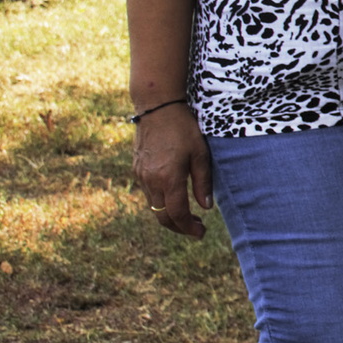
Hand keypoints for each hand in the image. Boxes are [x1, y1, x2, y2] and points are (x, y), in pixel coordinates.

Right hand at [131, 105, 210, 238]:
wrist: (156, 108)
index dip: (189, 228)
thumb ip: (203, 182)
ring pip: (153, 206)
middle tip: (196, 229)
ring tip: (189, 215)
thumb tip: (205, 208)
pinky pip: (148, 193)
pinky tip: (174, 197)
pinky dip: (161, 201)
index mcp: (168, 179)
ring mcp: (141, 176)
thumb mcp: (200, 154)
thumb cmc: (183, 128)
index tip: (201, 234)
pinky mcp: (137, 169)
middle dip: (179, 227)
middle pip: (161, 216)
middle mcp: (150, 181)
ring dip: (169, 215)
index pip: (177, 214)